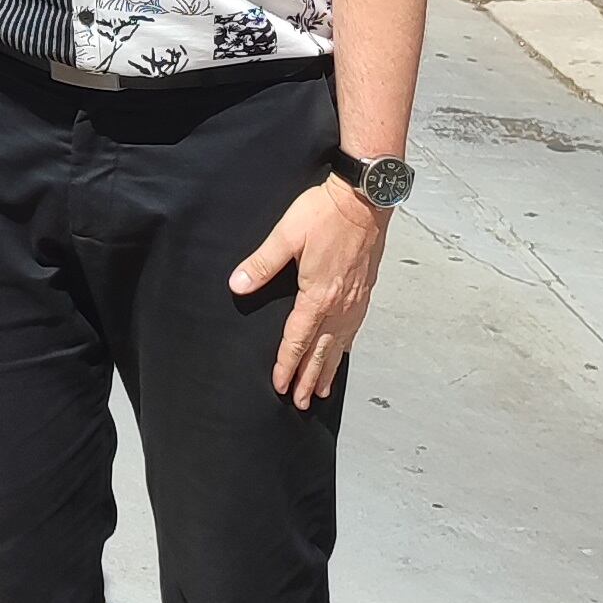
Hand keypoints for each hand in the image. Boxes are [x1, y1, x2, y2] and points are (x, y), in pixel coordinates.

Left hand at [231, 178, 388, 408]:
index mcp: (318, 295)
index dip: (287, 364)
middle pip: (321, 351)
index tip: (280, 386)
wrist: (364, 199)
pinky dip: (346, 347)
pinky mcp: (365, 289)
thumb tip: (237, 285)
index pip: (298, 339)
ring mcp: (356, 299)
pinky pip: (354, 328)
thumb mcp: (286, 235)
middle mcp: (340, 304)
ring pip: (340, 343)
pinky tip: (343, 351)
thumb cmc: (324, 213)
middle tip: (302, 403)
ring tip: (323, 390)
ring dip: (330, 368)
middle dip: (310, 379)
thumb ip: (261, 263)